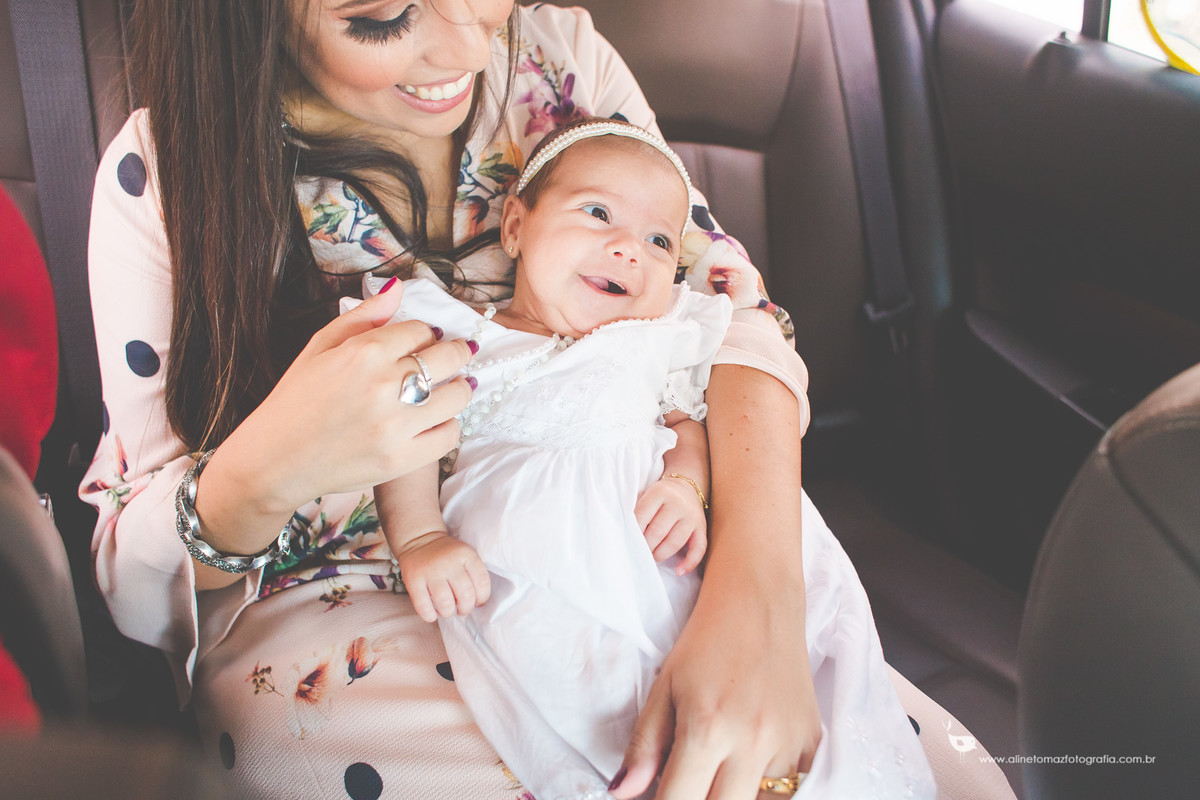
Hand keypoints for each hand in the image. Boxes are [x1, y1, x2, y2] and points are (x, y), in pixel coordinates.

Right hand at [211, 279, 474, 515]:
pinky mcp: (400, 460)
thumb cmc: (295, 400)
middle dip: (459, 352)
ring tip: (455, 386)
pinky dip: (449, 425)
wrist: (274, 460)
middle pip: (448, 358)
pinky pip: (449, 436)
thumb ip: (362, 317)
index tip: (427, 339)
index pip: (421, 330)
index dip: (427, 333)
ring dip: (461, 387)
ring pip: (457, 396)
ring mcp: (395, 425)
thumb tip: (397, 288)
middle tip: (460, 354)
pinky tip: (439, 419)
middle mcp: (384, 386)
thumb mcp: (319, 347)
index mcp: (363, 353)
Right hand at [395, 531, 490, 622]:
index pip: (482, 581)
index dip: (482, 597)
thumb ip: (474, 574)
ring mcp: (430, 572)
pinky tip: (432, 613)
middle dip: (466, 608)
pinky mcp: (413, 580)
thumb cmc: (447, 555)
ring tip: (447, 610)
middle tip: (462, 609)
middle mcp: (449, 563)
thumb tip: (477, 603)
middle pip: (465, 595)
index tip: (478, 601)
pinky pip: (423, 606)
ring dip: (448, 612)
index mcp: (465, 555)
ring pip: (445, 603)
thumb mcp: (465, 555)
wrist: (420, 540)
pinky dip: (430, 615)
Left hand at [609, 568, 820, 798]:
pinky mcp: (811, 740)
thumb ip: (644, 746)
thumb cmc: (706, 640)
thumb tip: (621, 793)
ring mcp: (787, 744)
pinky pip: (792, 787)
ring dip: (736, 794)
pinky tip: (749, 764)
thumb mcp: (664, 687)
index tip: (657, 798)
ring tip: (719, 768)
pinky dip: (769, 787)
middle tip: (688, 783)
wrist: (759, 600)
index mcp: (708, 728)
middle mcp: (752, 741)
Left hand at [634, 476, 707, 574]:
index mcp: (660, 492)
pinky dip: (689, 563)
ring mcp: (692, 516)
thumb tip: (626, 533)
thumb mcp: (645, 494)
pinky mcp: (702, 527)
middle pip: (658, 531)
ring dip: (660, 555)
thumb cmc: (659, 496)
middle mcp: (678, 503)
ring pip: (675, 542)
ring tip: (652, 557)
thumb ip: (636, 509)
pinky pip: (699, 548)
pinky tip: (679, 571)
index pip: (642, 515)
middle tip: (639, 551)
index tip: (628, 541)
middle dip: (646, 546)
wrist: (686, 487)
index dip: (634, 531)